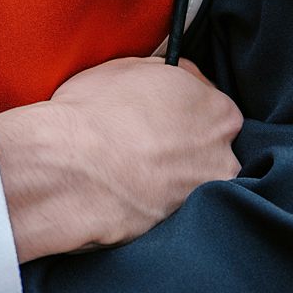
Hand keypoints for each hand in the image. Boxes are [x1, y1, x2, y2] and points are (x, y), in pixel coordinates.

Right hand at [0, 55, 242, 263]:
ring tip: (130, 166)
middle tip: (142, 138)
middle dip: (181, 140)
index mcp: (218, 110)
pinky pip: (168, 206)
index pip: (208, 101)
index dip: (178, 103)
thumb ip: (162, 73)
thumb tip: (167, 77)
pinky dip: (152, 199)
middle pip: (208, 143)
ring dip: (170, 173)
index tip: (157, 108)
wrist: (71, 169)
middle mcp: (221, 154)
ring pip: (190, 178)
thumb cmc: (95, 112)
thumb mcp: (129, 67)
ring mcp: (201, 194)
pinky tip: (125, 188)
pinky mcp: (177, 224)